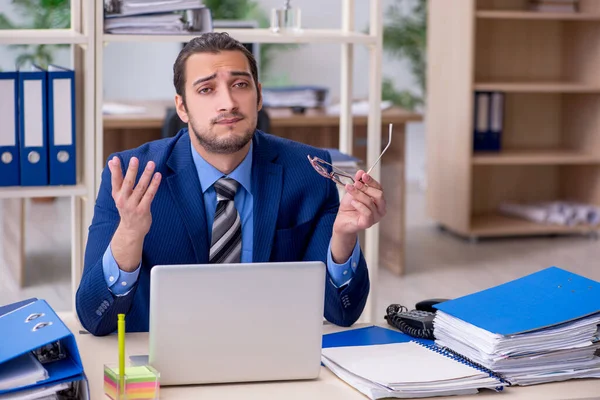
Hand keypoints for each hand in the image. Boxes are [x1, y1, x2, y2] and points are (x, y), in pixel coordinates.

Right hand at [108, 156, 160, 271]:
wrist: (131, 230)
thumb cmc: (126, 208)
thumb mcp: (118, 195)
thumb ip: (116, 178)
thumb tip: (111, 161)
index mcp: (117, 195)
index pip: (115, 180)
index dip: (115, 170)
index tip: (115, 159)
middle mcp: (123, 200)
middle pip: (128, 183)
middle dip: (131, 170)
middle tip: (135, 159)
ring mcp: (133, 205)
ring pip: (140, 188)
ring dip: (146, 175)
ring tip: (151, 164)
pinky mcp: (143, 210)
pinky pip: (149, 195)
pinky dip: (154, 185)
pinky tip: (158, 176)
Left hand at [333, 170, 385, 236]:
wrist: (342, 219)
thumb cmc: (350, 206)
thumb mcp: (353, 191)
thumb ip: (358, 182)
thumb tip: (361, 172)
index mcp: (379, 200)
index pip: (379, 188)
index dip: (371, 181)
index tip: (363, 175)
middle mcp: (380, 208)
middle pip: (379, 195)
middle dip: (366, 188)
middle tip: (355, 184)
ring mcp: (376, 217)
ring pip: (370, 202)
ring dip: (358, 194)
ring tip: (350, 190)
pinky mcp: (369, 223)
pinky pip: (367, 213)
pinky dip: (359, 205)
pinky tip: (353, 202)